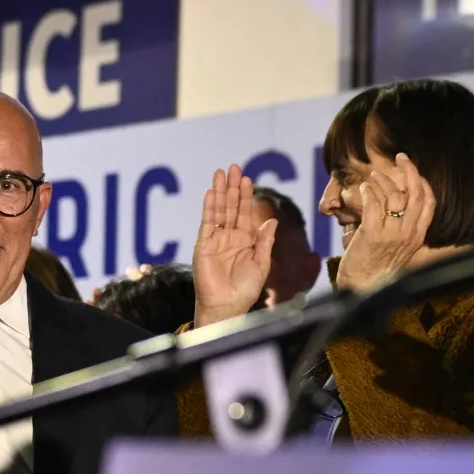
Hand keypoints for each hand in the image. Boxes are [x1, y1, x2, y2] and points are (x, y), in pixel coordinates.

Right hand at [191, 165, 277, 328]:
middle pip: (231, 206)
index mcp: (245, 240)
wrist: (227, 306)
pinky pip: (207, 222)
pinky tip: (211, 193)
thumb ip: (264, 241)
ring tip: (220, 173)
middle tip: (234, 167)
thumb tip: (270, 220)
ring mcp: (215, 239)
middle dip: (232, 187)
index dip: (246, 195)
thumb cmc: (245, 290)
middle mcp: (229, 236)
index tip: (247, 178)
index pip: (245, 212)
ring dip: (219, 191)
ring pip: (218, 210)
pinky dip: (208, 207)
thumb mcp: (261, 264)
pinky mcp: (203, 245)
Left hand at [334, 153, 434, 291]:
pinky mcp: (373, 236)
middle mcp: (409, 234)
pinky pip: (373, 206)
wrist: (364, 289)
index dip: (423, 182)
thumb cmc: (379, 267)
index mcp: (418, 236)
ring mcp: (392, 235)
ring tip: (374, 175)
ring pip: (394, 197)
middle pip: (416, 194)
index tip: (414, 170)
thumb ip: (404, 226)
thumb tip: (400, 201)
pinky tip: (363, 189)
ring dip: (383, 180)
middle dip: (410, 171)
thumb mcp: (400, 247)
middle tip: (401, 157)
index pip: (429, 202)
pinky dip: (369, 192)